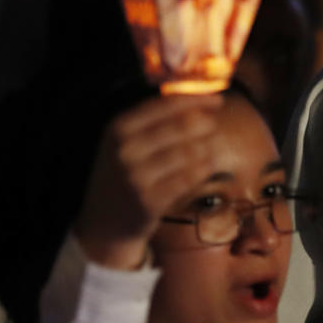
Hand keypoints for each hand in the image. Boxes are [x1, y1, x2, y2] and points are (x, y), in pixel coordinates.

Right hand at [72, 94, 222, 269]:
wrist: (104, 222)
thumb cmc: (122, 174)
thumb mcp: (124, 142)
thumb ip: (153, 119)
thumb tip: (200, 101)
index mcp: (118, 128)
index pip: (165, 105)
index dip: (196, 100)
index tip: (218, 100)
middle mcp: (125, 150)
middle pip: (182, 127)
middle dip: (205, 124)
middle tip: (213, 126)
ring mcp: (137, 177)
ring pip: (190, 152)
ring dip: (208, 147)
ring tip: (212, 147)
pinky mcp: (151, 201)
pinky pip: (190, 178)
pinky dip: (204, 169)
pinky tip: (208, 165)